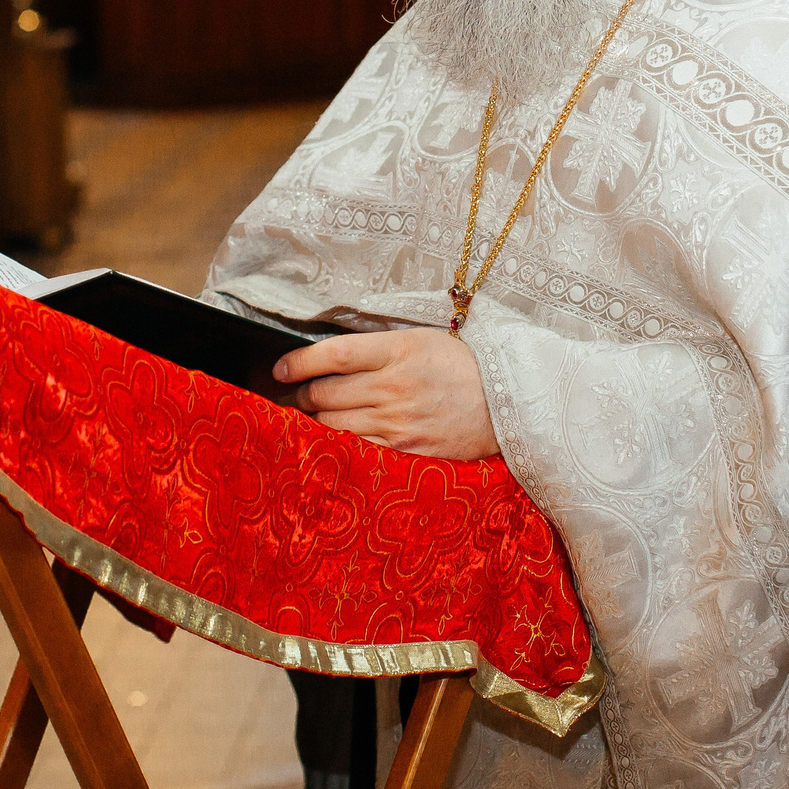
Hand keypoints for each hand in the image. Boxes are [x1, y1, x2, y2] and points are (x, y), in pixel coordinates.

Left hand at [273, 328, 500, 458]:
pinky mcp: (405, 449)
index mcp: (398, 349)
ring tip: (316, 413)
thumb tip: (333, 356)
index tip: (279, 368)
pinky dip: (342, 439)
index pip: (332, 354)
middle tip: (297, 393)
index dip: (297, 362)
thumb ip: (380, 346)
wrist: (509, 404)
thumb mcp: (424, 339)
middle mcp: (393, 386)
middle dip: (302, 394)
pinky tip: (340, 434)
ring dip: (317, 418)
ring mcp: (397, 421)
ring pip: (334, 422)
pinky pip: (357, 446)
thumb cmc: (465, 365)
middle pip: (324, 392)